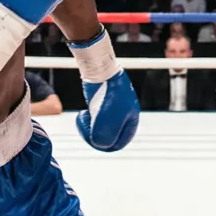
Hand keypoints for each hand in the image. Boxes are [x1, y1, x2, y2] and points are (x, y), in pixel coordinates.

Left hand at [68, 27, 139, 151]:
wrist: (99, 69)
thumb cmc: (105, 96)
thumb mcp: (104, 124)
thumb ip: (103, 140)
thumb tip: (97, 144)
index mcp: (132, 119)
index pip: (120, 142)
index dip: (105, 146)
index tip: (92, 141)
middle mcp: (126, 113)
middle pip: (111, 134)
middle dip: (95, 134)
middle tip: (85, 128)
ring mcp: (116, 104)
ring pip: (103, 124)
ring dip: (91, 125)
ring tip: (84, 118)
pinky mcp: (106, 97)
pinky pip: (98, 113)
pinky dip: (90, 116)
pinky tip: (85, 112)